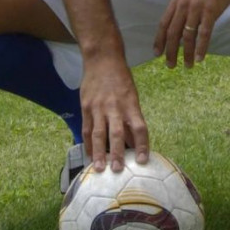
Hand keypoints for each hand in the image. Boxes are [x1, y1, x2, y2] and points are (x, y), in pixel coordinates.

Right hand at [79, 53, 148, 172]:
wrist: (102, 58)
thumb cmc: (121, 79)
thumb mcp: (132, 95)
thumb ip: (131, 118)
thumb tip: (134, 143)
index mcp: (131, 104)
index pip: (139, 127)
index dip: (142, 145)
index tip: (143, 160)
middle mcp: (115, 107)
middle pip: (117, 132)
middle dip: (118, 152)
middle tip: (118, 170)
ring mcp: (98, 107)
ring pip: (99, 133)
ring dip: (99, 152)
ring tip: (99, 168)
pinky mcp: (86, 106)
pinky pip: (87, 128)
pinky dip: (88, 143)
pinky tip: (90, 155)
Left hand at [153, 0, 229, 68]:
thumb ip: (186, 0)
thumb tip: (184, 13)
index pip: (164, 23)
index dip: (159, 40)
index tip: (156, 53)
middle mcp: (184, 4)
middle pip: (173, 33)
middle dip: (170, 52)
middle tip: (170, 66)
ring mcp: (197, 8)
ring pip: (187, 36)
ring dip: (186, 53)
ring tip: (187, 65)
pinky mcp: (211, 10)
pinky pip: (204, 33)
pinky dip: (201, 47)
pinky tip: (200, 58)